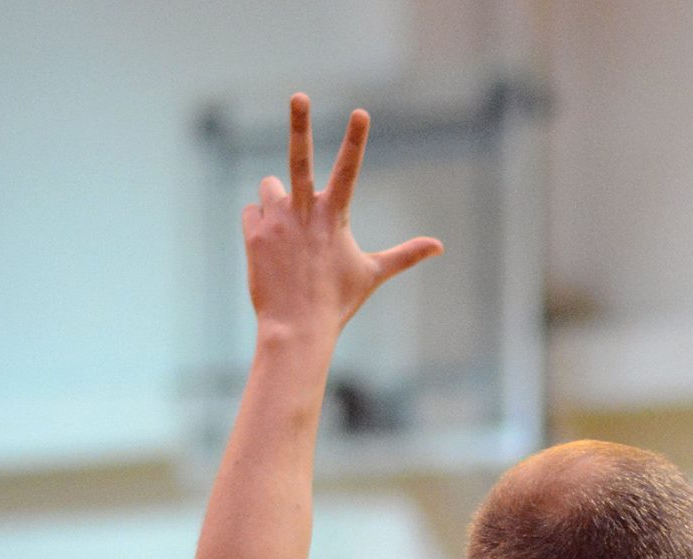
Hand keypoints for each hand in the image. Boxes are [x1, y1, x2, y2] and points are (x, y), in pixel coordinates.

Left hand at [241, 93, 442, 340]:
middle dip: (300, 123)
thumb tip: (440, 246)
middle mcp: (304, 211)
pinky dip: (260, 224)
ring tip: (288, 234)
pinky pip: (252, 212)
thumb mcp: (373, 274)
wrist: (296, 328)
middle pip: (299, 157)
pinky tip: (271, 249)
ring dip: (277, 200)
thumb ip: (405, 254)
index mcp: (335, 216)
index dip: (356, 139)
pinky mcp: (254, 233)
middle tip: (299, 96)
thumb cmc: (338, 301)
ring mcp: (276, 220)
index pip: (349, 170)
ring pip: (270, 187)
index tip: (361, 112)